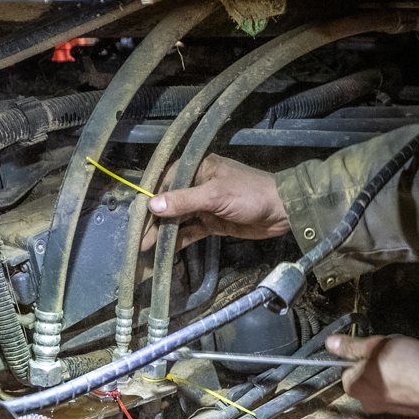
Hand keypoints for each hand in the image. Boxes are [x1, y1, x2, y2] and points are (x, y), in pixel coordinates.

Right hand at [142, 154, 289, 249]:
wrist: (283, 211)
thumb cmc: (250, 194)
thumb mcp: (215, 195)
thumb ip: (184, 201)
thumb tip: (153, 205)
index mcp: (198, 168)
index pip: (165, 181)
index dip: (149, 199)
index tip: (135, 216)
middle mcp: (198, 184)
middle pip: (169, 202)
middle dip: (153, 221)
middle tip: (137, 239)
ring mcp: (205, 205)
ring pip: (178, 218)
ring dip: (163, 233)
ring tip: (145, 249)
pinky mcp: (213, 222)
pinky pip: (191, 231)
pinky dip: (179, 240)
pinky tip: (164, 251)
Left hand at [327, 333, 418, 417]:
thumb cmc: (405, 364)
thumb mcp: (374, 346)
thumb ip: (351, 346)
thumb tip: (330, 342)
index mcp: (353, 387)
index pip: (348, 365)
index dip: (363, 352)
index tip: (377, 348)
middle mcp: (365, 402)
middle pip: (366, 374)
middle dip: (377, 363)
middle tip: (393, 353)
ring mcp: (385, 408)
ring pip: (382, 382)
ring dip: (391, 371)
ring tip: (407, 361)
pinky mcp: (403, 410)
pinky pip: (397, 390)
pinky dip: (403, 381)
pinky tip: (414, 372)